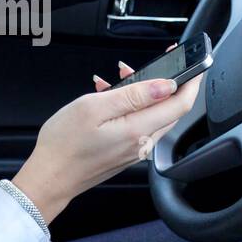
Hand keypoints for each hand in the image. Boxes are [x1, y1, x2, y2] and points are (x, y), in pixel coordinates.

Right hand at [12, 43, 199, 226]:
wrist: (48, 178)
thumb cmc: (63, 145)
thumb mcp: (94, 108)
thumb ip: (133, 95)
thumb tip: (165, 85)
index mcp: (138, 130)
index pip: (180, 104)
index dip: (190, 81)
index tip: (193, 63)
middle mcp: (142, 144)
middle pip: (170, 109)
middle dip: (163, 82)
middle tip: (147, 64)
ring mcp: (134, 150)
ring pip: (152, 115)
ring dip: (142, 93)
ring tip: (116, 79)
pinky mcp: (124, 153)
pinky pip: (138, 125)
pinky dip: (129, 107)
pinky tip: (107, 98)